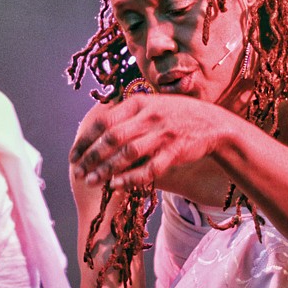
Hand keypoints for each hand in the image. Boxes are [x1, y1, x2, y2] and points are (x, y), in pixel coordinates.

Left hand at [70, 94, 226, 189]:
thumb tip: (97, 128)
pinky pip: (149, 168)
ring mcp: (163, 134)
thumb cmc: (177, 116)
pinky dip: (132, 178)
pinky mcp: (175, 151)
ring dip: (107, 169)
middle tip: (78, 173)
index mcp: (139, 102)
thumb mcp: (153, 105)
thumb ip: (129, 114)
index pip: (104, 121)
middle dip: (91, 157)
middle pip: (112, 138)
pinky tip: (117, 185)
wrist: (213, 124)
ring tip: (92, 182)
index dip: (85, 140)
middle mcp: (149, 116)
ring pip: (128, 154)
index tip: (74, 156)